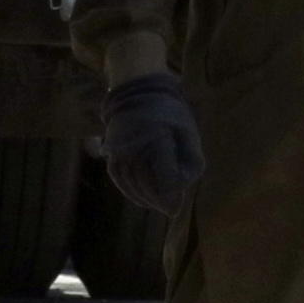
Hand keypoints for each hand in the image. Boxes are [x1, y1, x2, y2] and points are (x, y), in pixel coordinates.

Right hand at [102, 71, 204, 214]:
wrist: (136, 92)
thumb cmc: (168, 111)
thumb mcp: (187, 130)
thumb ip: (190, 157)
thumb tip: (183, 185)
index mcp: (159, 139)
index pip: (167, 177)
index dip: (174, 194)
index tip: (177, 208)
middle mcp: (136, 148)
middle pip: (149, 185)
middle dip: (161, 201)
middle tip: (172, 210)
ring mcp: (121, 151)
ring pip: (133, 185)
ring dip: (146, 199)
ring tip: (159, 207)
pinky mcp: (112, 154)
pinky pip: (120, 179)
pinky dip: (131, 192)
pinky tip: (142, 201)